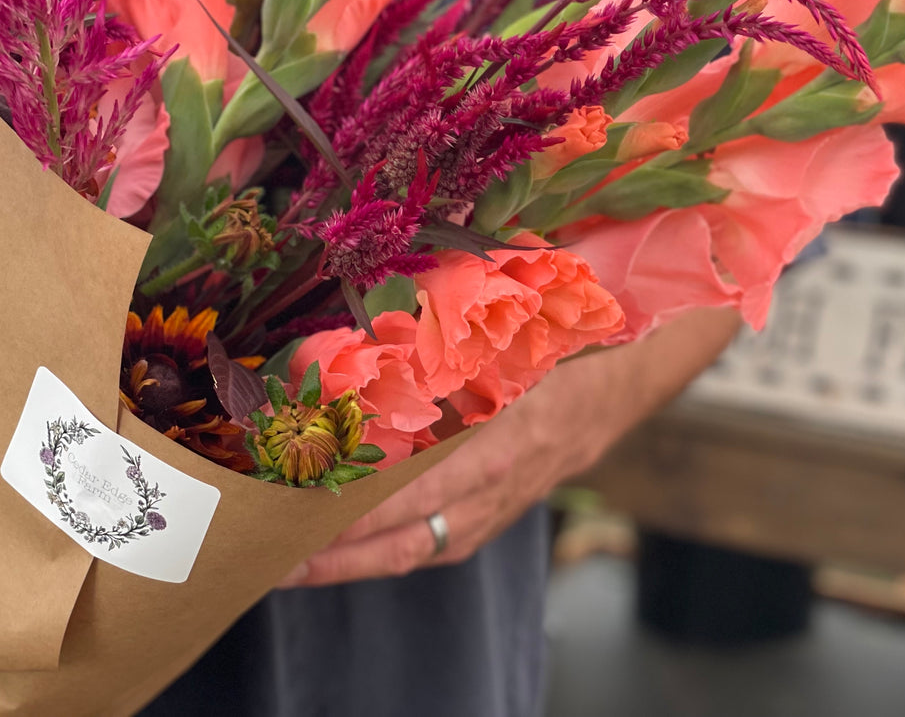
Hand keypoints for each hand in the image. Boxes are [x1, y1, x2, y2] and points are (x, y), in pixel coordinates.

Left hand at [280, 307, 742, 586]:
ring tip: (298, 565)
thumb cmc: (565, 347)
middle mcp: (499, 484)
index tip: (299, 510)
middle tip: (276, 557)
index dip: (355, 509)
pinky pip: (445, 542)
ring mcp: (504, 504)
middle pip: (409, 538)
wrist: (628, 378)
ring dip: (359, 563)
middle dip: (340, 556)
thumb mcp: (509, 340)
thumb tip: (371, 341)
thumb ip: (450, 351)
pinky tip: (356, 550)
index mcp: (499, 440)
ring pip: (423, 549)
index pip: (413, 489)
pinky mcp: (505, 510)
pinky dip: (396, 550)